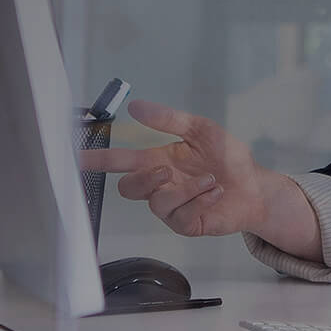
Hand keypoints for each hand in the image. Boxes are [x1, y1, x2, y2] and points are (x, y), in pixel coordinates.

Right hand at [78, 99, 312, 249]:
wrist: (255, 185)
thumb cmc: (228, 158)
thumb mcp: (200, 129)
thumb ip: (168, 119)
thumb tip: (135, 106)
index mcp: (157, 160)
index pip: (119, 161)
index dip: (96, 160)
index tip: (75, 157)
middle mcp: (160, 185)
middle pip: (128, 189)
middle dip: (143, 179)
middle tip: (165, 168)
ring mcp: (172, 208)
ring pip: (158, 202)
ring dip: (186, 188)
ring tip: (209, 179)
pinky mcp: (187, 224)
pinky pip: (181, 215)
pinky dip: (200, 199)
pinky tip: (215, 191)